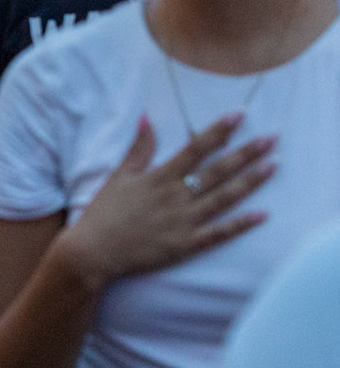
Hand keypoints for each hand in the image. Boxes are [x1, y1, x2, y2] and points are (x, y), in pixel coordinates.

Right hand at [56, 114, 274, 289]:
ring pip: (224, 198)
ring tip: (273, 166)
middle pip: (218, 171)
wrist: (95, 251)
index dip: (218, 131)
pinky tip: (262, 214)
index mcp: (160, 177)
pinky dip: (242, 224)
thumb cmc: (104, 212)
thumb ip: (138, 149)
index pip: (195, 149)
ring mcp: (185, 222)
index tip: (239, 116)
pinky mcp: (187, 245)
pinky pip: (220, 233)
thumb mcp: (119, 176)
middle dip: (246, 153)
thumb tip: (147, 118)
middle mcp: (177, 197)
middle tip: (271, 138)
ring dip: (251, 182)